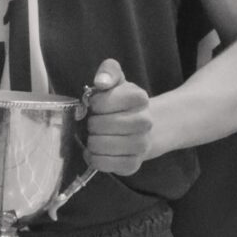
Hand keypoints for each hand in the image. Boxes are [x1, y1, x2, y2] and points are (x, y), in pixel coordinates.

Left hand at [82, 60, 152, 175]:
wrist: (143, 127)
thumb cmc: (122, 103)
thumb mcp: (117, 80)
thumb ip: (109, 71)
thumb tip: (101, 81)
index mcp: (139, 98)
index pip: (101, 102)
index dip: (94, 104)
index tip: (97, 105)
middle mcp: (145, 122)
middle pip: (100, 125)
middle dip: (92, 123)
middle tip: (97, 123)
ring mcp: (141, 145)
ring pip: (101, 146)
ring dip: (92, 141)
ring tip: (96, 137)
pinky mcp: (133, 164)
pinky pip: (104, 164)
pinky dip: (95, 159)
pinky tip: (96, 152)